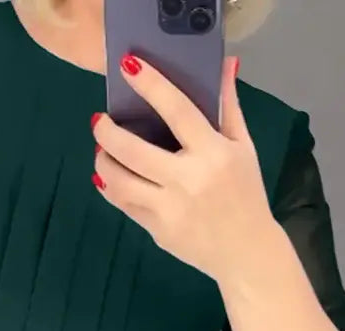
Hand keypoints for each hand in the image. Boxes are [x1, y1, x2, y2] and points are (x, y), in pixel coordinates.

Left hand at [91, 54, 275, 281]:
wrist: (245, 251)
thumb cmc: (245, 194)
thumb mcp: (243, 148)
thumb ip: (228, 107)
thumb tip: (224, 65)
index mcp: (213, 154)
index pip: (178, 111)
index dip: (151, 86)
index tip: (129, 66)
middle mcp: (188, 180)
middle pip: (133, 151)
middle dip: (108, 133)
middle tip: (99, 122)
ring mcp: (169, 208)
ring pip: (120, 183)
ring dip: (103, 164)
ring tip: (102, 151)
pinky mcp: (157, 230)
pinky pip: (125, 205)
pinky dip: (111, 189)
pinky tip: (108, 177)